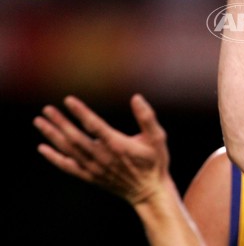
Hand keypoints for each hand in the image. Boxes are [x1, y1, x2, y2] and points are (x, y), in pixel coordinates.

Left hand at [33, 94, 169, 205]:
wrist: (149, 191)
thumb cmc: (154, 161)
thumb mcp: (158, 137)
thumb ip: (147, 117)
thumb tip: (136, 97)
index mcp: (117, 145)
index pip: (94, 125)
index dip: (80, 112)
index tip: (68, 100)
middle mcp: (102, 157)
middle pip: (75, 137)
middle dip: (59, 122)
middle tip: (46, 109)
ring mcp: (94, 168)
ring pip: (68, 150)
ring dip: (52, 136)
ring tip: (40, 121)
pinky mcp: (90, 177)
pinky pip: (68, 167)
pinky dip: (54, 158)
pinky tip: (43, 148)